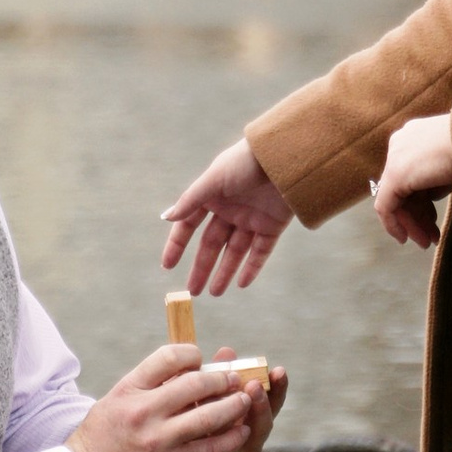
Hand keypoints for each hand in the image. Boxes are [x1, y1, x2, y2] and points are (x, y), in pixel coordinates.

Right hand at [68, 346, 289, 451]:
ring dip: (233, 406)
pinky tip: (240, 431)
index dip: (191, 354)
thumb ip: (148, 384)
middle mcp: (143, 411)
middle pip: (195, 383)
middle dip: (222, 378)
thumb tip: (189, 368)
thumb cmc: (102, 436)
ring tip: (244, 400)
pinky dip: (230, 438)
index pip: (168, 356)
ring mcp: (158, 440)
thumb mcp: (117, 399)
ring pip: (209, 416)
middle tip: (234, 378)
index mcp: (129, 389)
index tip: (200, 359)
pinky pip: (210, 448)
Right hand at [160, 136, 295, 296]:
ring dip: (225, 272)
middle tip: (192, 291)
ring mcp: (251, 219)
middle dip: (202, 267)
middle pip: (212, 244)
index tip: (167, 265)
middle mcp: (230, 210)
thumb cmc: (245, 162)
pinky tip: (242, 284)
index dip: (178, 244)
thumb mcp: (214, 180)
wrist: (285, 158)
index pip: (189, 225)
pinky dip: (252, 267)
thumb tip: (166, 218)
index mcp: (212, 196)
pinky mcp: (273, 226)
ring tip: (214, 293)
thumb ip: (191, 201)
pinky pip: (260, 251)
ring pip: (235, 252)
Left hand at [371, 112, 451, 248]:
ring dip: (412, 223)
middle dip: (417, 216)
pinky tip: (404, 238)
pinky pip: (386, 205)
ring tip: (427, 242)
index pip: (411, 175)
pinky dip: (393, 224)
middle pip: (403, 188)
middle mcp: (401, 142)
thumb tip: (429, 197)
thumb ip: (437, 178)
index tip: (433, 222)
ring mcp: (396, 156)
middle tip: (430, 238)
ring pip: (395, 199)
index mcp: (415, 135)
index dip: (422, 203)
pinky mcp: (396, 174)